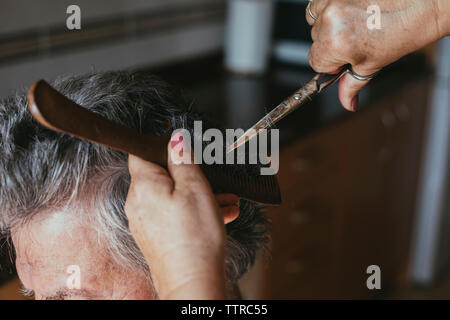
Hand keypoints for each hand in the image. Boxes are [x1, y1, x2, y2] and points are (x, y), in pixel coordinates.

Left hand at [124, 139, 238, 298]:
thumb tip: (175, 138)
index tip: (181, 148)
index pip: (141, 152)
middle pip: (161, 176)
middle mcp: (139, 203)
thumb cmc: (194, 238)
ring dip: (198, 194)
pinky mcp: (156, 236)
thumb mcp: (195, 187)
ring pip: (172, 196)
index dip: (162, 146)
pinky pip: (174, 214)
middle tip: (212, 179)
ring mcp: (146, 221)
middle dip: (189, 175)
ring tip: (225, 199)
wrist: (193, 282)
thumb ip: (183, 159)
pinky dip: (193, 211)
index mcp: (144, 186)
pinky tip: (219, 214)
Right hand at [306, 0, 448, 110]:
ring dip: (328, 24)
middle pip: (315, 41)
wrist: (421, 4)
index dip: (331, 63)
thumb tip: (347, 103)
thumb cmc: (403, 31)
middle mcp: (330, 20)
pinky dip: (329, 7)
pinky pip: (320, 2)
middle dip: (331, 43)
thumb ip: (351, 86)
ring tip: (353, 24)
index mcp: (335, 43)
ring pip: (314, 20)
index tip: (344, 59)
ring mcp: (332, 0)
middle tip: (356, 40)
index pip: (315, 62)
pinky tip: (350, 11)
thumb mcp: (372, 66)